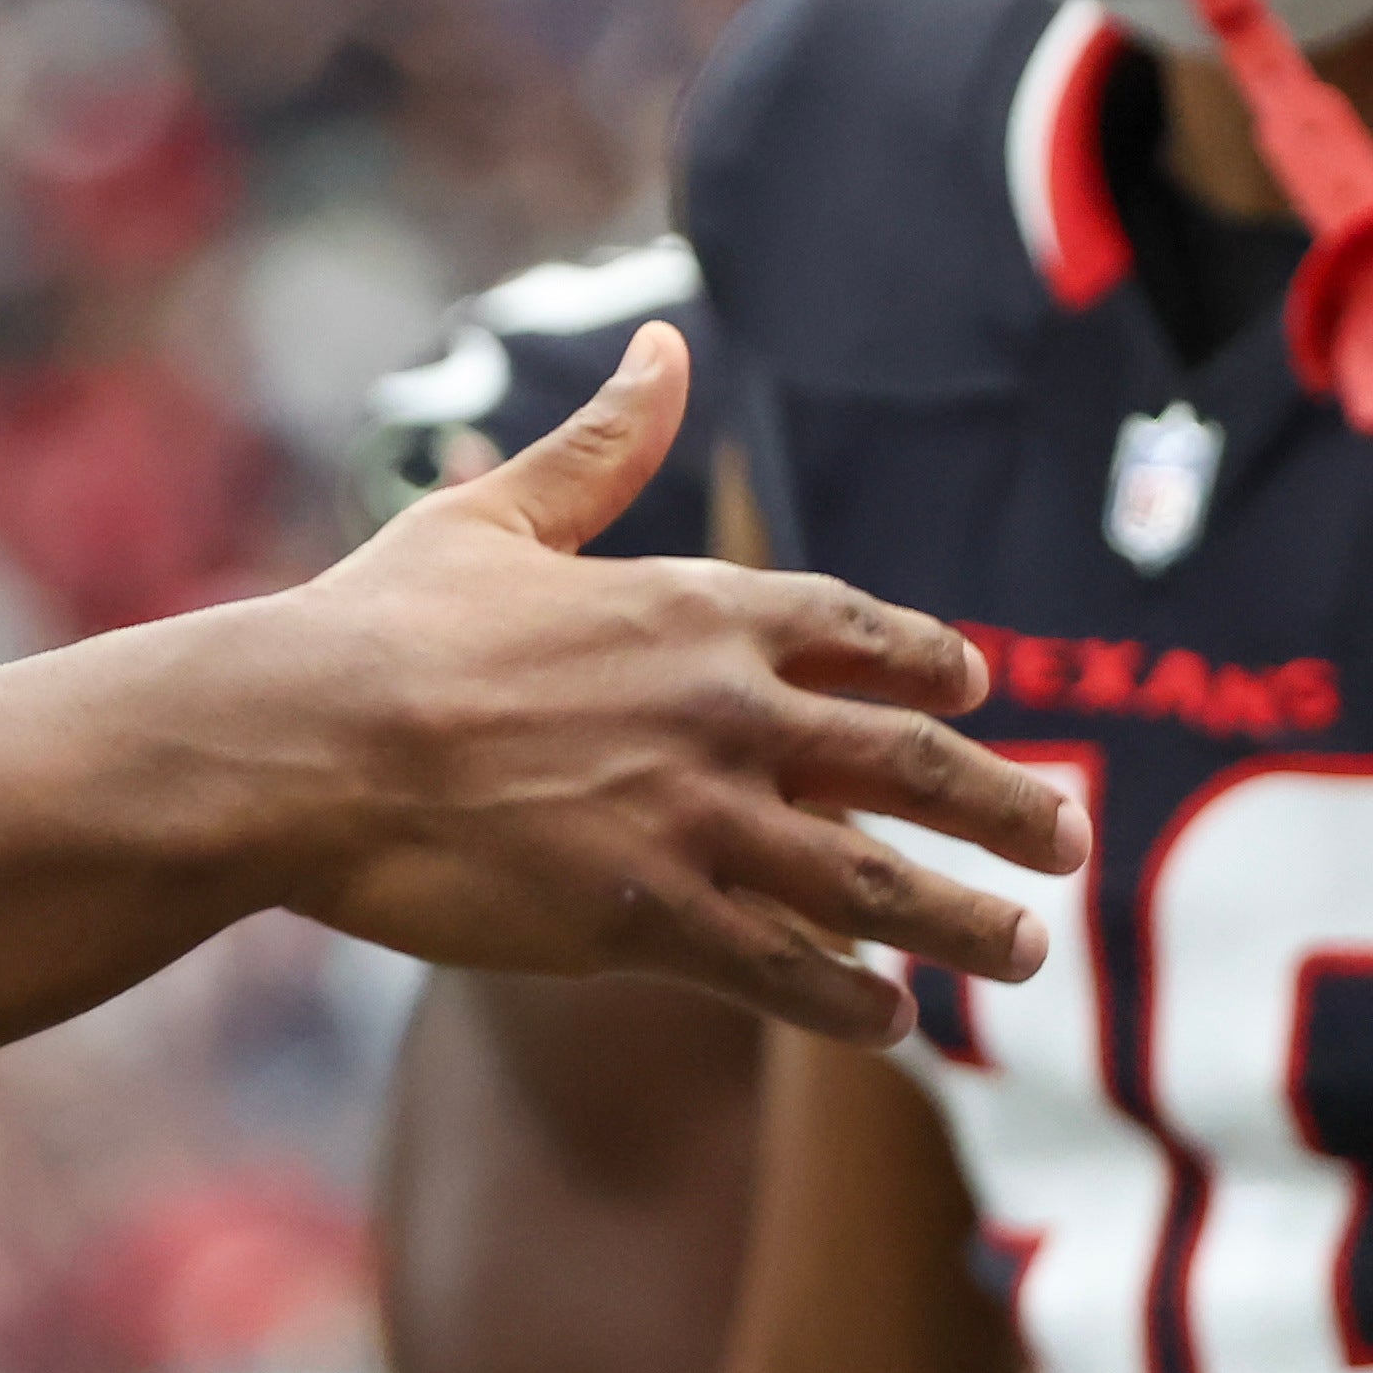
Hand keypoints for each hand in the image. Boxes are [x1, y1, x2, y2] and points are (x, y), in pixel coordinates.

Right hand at [258, 329, 1084, 1045]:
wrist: (304, 741)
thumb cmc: (380, 626)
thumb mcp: (498, 515)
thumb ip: (603, 446)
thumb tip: (668, 349)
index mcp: (696, 607)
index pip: (859, 629)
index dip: (930, 663)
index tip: (980, 689)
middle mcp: (727, 709)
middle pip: (910, 760)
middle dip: (1003, 806)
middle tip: (1068, 843)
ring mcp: (700, 817)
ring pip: (875, 882)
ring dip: (964, 920)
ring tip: (1025, 952)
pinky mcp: (654, 916)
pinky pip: (787, 969)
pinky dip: (850, 1000)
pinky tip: (894, 1024)